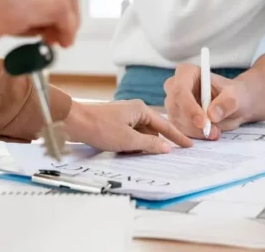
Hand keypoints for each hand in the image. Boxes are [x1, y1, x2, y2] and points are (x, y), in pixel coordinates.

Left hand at [64, 100, 192, 153]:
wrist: (74, 123)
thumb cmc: (100, 128)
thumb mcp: (128, 140)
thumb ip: (149, 144)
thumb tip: (166, 148)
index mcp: (141, 109)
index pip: (165, 125)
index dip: (178, 137)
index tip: (189, 145)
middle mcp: (135, 110)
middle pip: (153, 130)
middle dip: (158, 143)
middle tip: (172, 154)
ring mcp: (125, 116)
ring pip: (141, 134)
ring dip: (143, 145)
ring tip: (146, 155)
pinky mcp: (116, 123)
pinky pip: (131, 135)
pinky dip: (133, 144)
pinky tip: (130, 152)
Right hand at [164, 64, 251, 139]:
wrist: (234, 105)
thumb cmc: (233, 94)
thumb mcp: (235, 96)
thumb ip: (226, 103)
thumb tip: (212, 114)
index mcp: (187, 73)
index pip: (180, 89)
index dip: (189, 107)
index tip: (203, 122)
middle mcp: (175, 87)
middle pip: (175, 107)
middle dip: (193, 124)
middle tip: (213, 132)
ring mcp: (174, 104)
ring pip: (176, 122)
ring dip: (196, 132)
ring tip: (216, 132)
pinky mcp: (176, 119)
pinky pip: (180, 131)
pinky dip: (195, 136)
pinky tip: (210, 133)